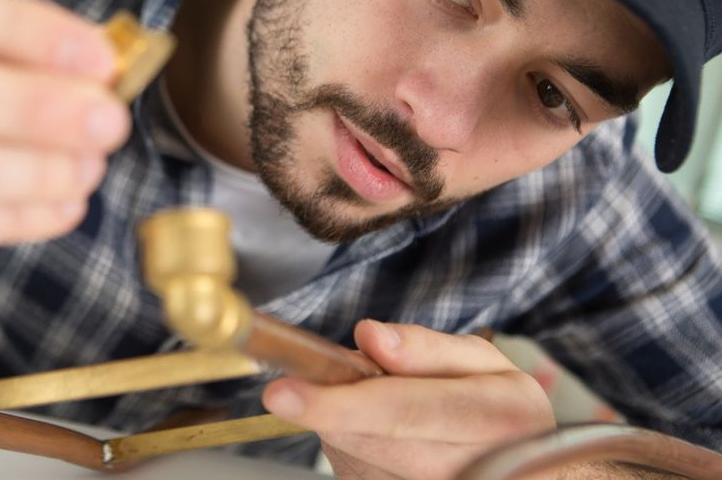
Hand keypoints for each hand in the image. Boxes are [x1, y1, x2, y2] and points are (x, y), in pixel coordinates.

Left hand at [261, 320, 555, 479]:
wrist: (519, 464)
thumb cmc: (493, 403)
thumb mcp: (478, 360)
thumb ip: (425, 347)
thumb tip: (371, 337)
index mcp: (500, 416)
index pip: (406, 410)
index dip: (340, 403)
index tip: (283, 393)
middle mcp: (476, 467)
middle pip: (376, 442)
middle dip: (330, 412)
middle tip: (292, 392)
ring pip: (362, 461)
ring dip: (344, 430)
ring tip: (369, 408)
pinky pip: (360, 472)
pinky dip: (354, 450)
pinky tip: (377, 439)